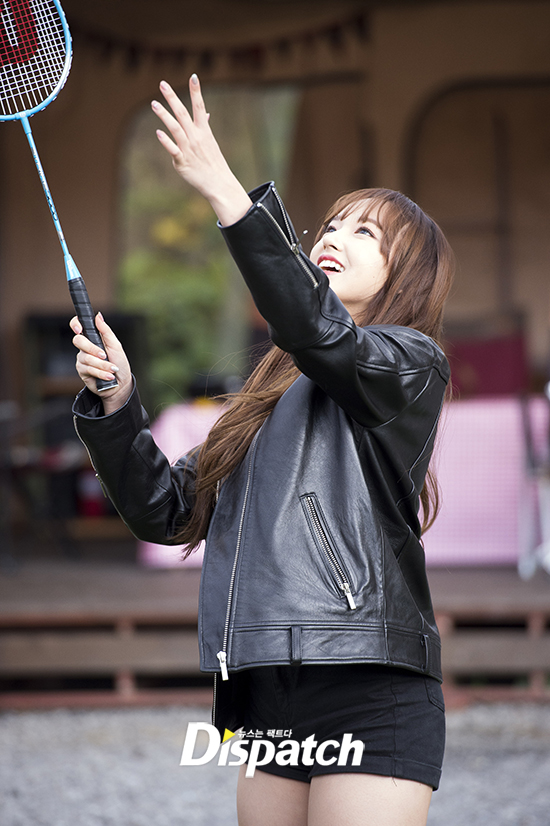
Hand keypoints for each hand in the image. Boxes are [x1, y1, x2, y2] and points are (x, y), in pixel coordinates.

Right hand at [70, 313, 132, 413]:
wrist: (120, 383)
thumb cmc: (119, 363)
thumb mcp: (116, 345)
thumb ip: (106, 331)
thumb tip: (98, 315)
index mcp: (93, 338)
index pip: (78, 326)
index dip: (75, 324)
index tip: (79, 329)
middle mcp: (85, 347)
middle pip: (78, 341)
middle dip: (92, 349)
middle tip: (104, 355)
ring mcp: (82, 359)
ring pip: (86, 358)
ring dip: (103, 365)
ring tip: (113, 370)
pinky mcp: (82, 371)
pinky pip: (89, 369)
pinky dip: (101, 373)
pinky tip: (109, 376)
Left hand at [152, 75, 251, 225]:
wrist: (219, 184)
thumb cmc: (214, 163)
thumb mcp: (211, 142)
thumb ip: (205, 126)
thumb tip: (207, 113)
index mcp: (204, 131)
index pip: (200, 107)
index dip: (196, 92)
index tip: (193, 76)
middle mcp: (196, 137)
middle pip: (183, 113)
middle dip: (172, 98)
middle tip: (162, 84)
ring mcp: (189, 149)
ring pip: (176, 128)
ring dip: (165, 115)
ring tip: (154, 104)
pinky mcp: (182, 162)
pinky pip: (174, 150)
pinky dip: (166, 142)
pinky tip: (158, 133)